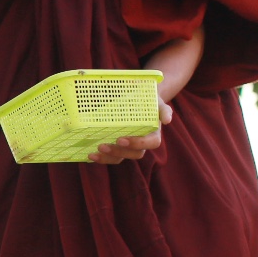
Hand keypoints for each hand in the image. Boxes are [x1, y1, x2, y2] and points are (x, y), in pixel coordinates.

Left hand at [90, 30, 201, 163]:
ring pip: (121, 158)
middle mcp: (142, 143)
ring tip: (94, 152)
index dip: (137, 144)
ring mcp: (129, 147)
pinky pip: (111, 157)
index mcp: (154, 133)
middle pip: (134, 154)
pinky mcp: (118, 148)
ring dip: (107, 158)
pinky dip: (101, 158)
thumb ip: (163, 109)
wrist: (139, 98)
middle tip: (103, 145)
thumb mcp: (157, 101)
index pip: (151, 143)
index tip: (121, 139)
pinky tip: (90, 154)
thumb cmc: (149, 100)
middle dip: (118, 152)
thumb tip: (168, 120)